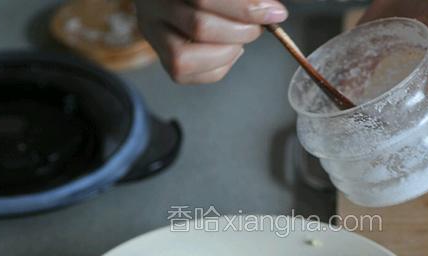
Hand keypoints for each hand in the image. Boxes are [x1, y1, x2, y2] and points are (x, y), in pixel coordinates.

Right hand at [135, 0, 287, 83]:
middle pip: (200, 27)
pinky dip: (220, 66)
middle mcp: (154, 8)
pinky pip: (188, 74)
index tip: (275, 12)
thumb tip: (271, 12)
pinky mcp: (161, 59)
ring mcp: (153, 35)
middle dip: (241, 31)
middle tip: (258, 27)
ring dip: (227, 52)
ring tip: (241, 38)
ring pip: (187, 58)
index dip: (245, 8)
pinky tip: (228, 50)